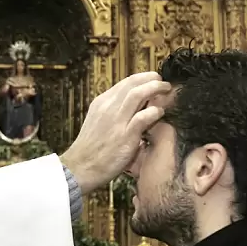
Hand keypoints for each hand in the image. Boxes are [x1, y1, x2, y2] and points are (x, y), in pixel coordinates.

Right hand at [60, 72, 170, 194]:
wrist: (80, 167)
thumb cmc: (91, 149)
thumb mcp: (98, 122)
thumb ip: (114, 113)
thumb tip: (134, 107)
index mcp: (101, 103)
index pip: (125, 83)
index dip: (142, 78)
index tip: (153, 80)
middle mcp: (108, 107)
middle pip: (132, 83)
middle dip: (151, 78)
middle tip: (163, 81)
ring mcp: (116, 121)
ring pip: (138, 94)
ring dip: (155, 88)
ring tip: (166, 89)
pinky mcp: (125, 136)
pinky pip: (143, 117)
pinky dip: (154, 112)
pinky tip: (160, 113)